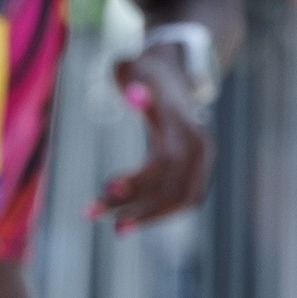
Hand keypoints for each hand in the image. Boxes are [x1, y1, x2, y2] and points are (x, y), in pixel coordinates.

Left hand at [93, 45, 212, 231]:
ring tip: (116, 229)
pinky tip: (133, 220)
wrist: (175, 71)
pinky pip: (185, 198)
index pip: (166, 160)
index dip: (141, 179)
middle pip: (174, 185)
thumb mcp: (136, 68)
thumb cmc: (147, 72)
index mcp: (183, 123)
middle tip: (93, 213)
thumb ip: (134, 80)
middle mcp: (199, 144)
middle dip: (137, 205)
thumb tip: (135, 96)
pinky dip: (162, 212)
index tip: (107, 187)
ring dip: (150, 216)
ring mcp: (203, 158)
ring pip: (183, 197)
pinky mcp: (199, 168)